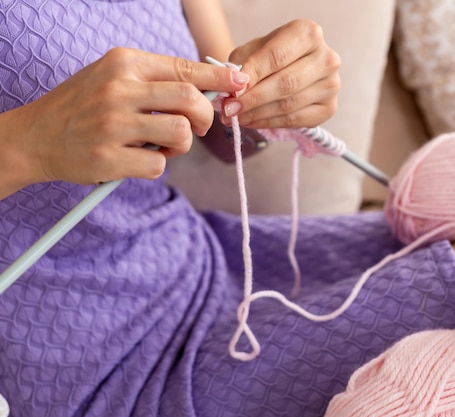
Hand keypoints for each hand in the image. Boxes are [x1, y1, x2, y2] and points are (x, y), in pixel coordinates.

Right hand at [3, 47, 248, 188]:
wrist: (34, 137)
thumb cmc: (82, 107)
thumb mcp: (113, 77)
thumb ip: (154, 80)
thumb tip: (207, 88)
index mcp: (124, 63)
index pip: (184, 68)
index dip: (219, 76)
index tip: (240, 81)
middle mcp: (119, 89)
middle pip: (191, 100)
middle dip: (205, 117)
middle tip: (198, 127)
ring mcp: (113, 124)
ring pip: (181, 133)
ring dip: (181, 145)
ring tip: (161, 145)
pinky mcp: (108, 157)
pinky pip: (159, 165)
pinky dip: (156, 165)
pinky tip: (136, 159)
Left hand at [224, 19, 340, 128]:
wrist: (296, 66)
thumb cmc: (273, 55)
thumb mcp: (255, 48)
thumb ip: (244, 64)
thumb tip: (234, 90)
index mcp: (309, 33)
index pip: (277, 57)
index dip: (252, 75)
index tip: (231, 90)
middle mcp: (326, 58)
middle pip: (286, 83)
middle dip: (253, 99)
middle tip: (230, 109)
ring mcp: (331, 85)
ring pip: (289, 105)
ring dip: (258, 114)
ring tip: (236, 117)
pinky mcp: (329, 108)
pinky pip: (296, 120)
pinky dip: (270, 123)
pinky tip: (252, 121)